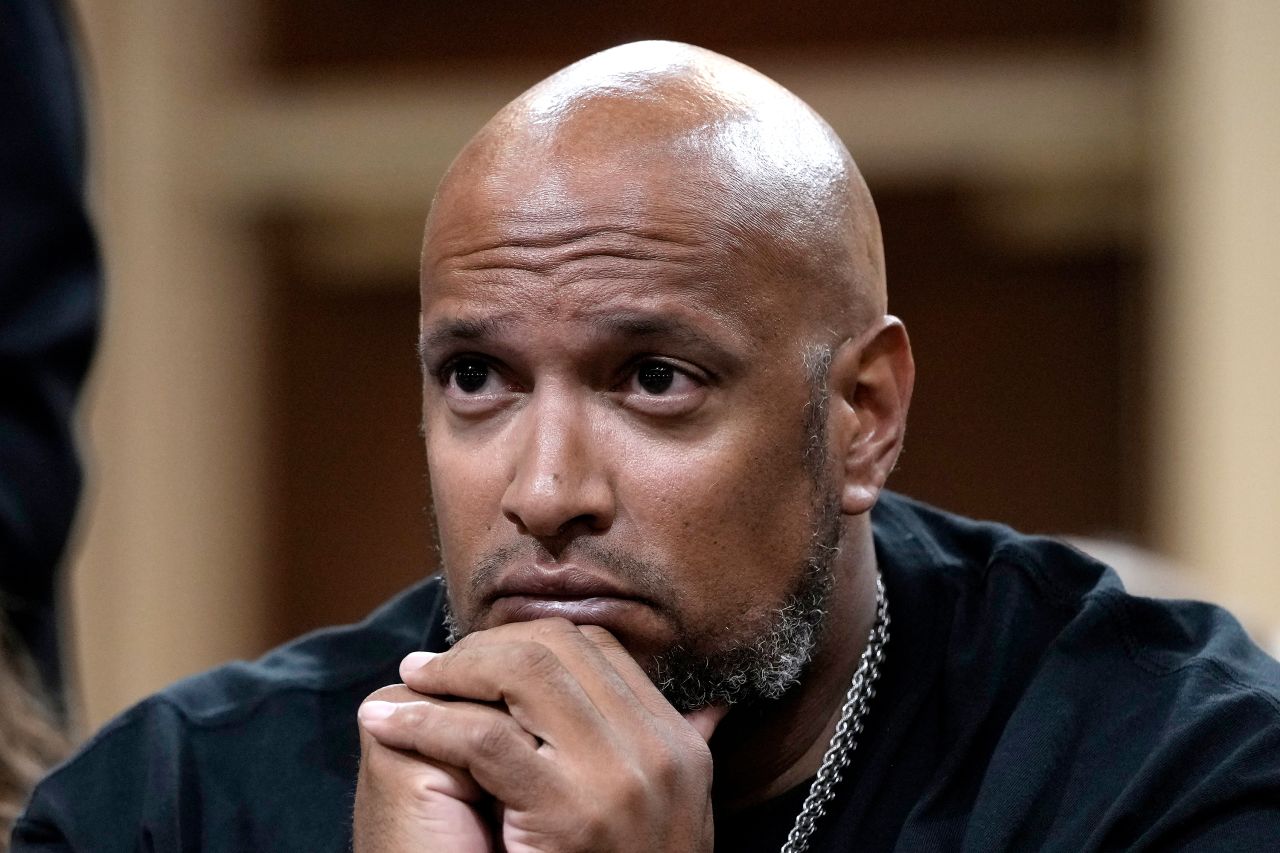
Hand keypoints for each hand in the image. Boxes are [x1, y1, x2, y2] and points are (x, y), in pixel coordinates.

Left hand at [353, 617, 727, 851]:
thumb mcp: (671, 816)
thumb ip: (666, 754)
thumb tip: (713, 706)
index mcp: (678, 747)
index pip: (601, 649)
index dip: (531, 642)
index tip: (484, 659)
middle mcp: (657, 753)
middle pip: (559, 649)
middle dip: (486, 647)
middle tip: (433, 664)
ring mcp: (615, 780)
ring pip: (523, 674)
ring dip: (453, 670)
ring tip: (413, 679)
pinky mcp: (568, 811)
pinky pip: (483, 737)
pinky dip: (425, 721)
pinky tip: (390, 722)